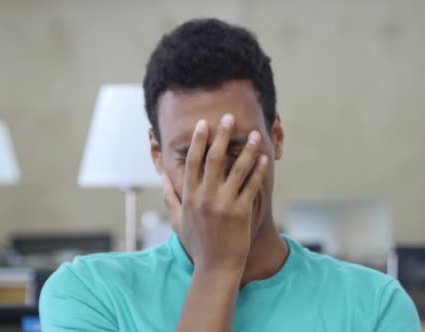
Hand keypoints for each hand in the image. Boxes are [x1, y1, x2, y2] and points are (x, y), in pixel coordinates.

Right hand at [162, 114, 268, 274]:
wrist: (216, 268)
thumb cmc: (197, 245)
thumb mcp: (178, 222)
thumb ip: (170, 198)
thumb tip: (162, 178)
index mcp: (189, 196)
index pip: (193, 161)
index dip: (198, 141)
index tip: (204, 124)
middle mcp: (205, 197)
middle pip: (214, 159)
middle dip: (221, 136)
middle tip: (228, 118)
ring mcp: (224, 204)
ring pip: (236, 169)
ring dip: (246, 149)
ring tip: (253, 134)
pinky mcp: (241, 212)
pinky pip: (251, 186)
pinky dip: (257, 170)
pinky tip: (262, 158)